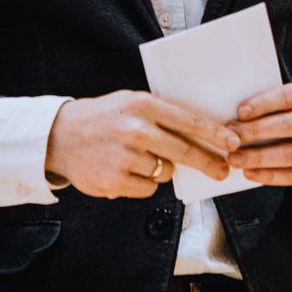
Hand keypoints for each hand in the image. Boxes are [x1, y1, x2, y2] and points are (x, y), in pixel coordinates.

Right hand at [45, 91, 238, 199]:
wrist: (59, 135)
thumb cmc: (103, 117)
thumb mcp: (132, 102)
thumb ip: (162, 116)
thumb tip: (201, 136)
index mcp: (143, 105)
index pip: (189, 121)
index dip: (214, 134)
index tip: (233, 143)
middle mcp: (135, 130)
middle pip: (184, 152)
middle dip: (208, 163)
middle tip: (221, 170)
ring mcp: (124, 157)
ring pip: (165, 172)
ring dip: (161, 168)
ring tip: (138, 156)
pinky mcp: (114, 181)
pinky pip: (147, 188)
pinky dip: (143, 182)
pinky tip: (125, 169)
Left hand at [226, 80, 291, 187]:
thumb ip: (282, 103)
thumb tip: (241, 115)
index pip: (289, 96)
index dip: (263, 104)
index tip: (239, 112)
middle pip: (289, 125)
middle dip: (255, 132)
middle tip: (231, 137)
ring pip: (290, 154)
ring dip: (257, 157)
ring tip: (235, 159)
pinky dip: (269, 176)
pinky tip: (251, 173)